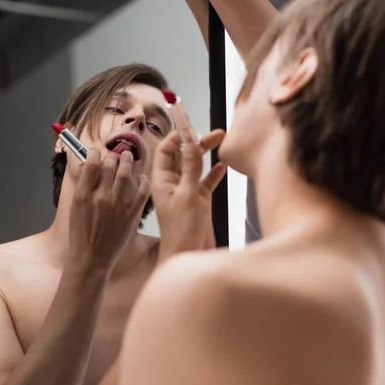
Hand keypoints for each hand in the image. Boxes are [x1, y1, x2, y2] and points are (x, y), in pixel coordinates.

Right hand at [68, 149, 149, 273]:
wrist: (91, 259)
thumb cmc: (80, 235)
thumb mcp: (75, 209)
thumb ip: (82, 187)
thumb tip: (87, 166)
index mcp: (83, 195)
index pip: (92, 163)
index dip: (95, 152)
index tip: (96, 151)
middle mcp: (100, 198)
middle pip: (109, 165)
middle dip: (112, 155)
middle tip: (114, 154)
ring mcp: (117, 206)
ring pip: (125, 174)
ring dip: (127, 161)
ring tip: (127, 156)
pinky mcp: (130, 215)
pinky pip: (141, 192)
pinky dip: (143, 182)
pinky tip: (142, 177)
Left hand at [151, 129, 226, 261]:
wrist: (188, 256)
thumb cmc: (181, 230)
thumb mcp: (187, 194)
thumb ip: (190, 168)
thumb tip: (191, 143)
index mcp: (162, 180)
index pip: (165, 150)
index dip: (177, 137)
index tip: (192, 127)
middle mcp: (172, 184)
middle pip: (183, 156)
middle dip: (197, 142)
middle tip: (216, 133)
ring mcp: (186, 192)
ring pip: (196, 167)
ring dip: (207, 155)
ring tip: (222, 142)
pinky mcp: (199, 202)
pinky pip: (206, 182)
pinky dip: (214, 173)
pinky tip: (223, 166)